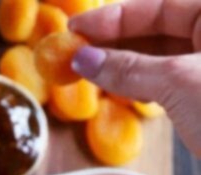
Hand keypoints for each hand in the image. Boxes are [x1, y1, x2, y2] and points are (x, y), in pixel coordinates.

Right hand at [70, 0, 200, 155]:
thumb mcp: (176, 82)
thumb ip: (127, 68)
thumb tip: (84, 59)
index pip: (158, 4)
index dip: (112, 18)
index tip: (75, 30)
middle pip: (159, 26)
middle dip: (116, 42)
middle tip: (75, 55)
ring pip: (162, 55)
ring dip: (125, 65)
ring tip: (88, 74)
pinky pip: (171, 80)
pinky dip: (143, 85)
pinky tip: (119, 89)